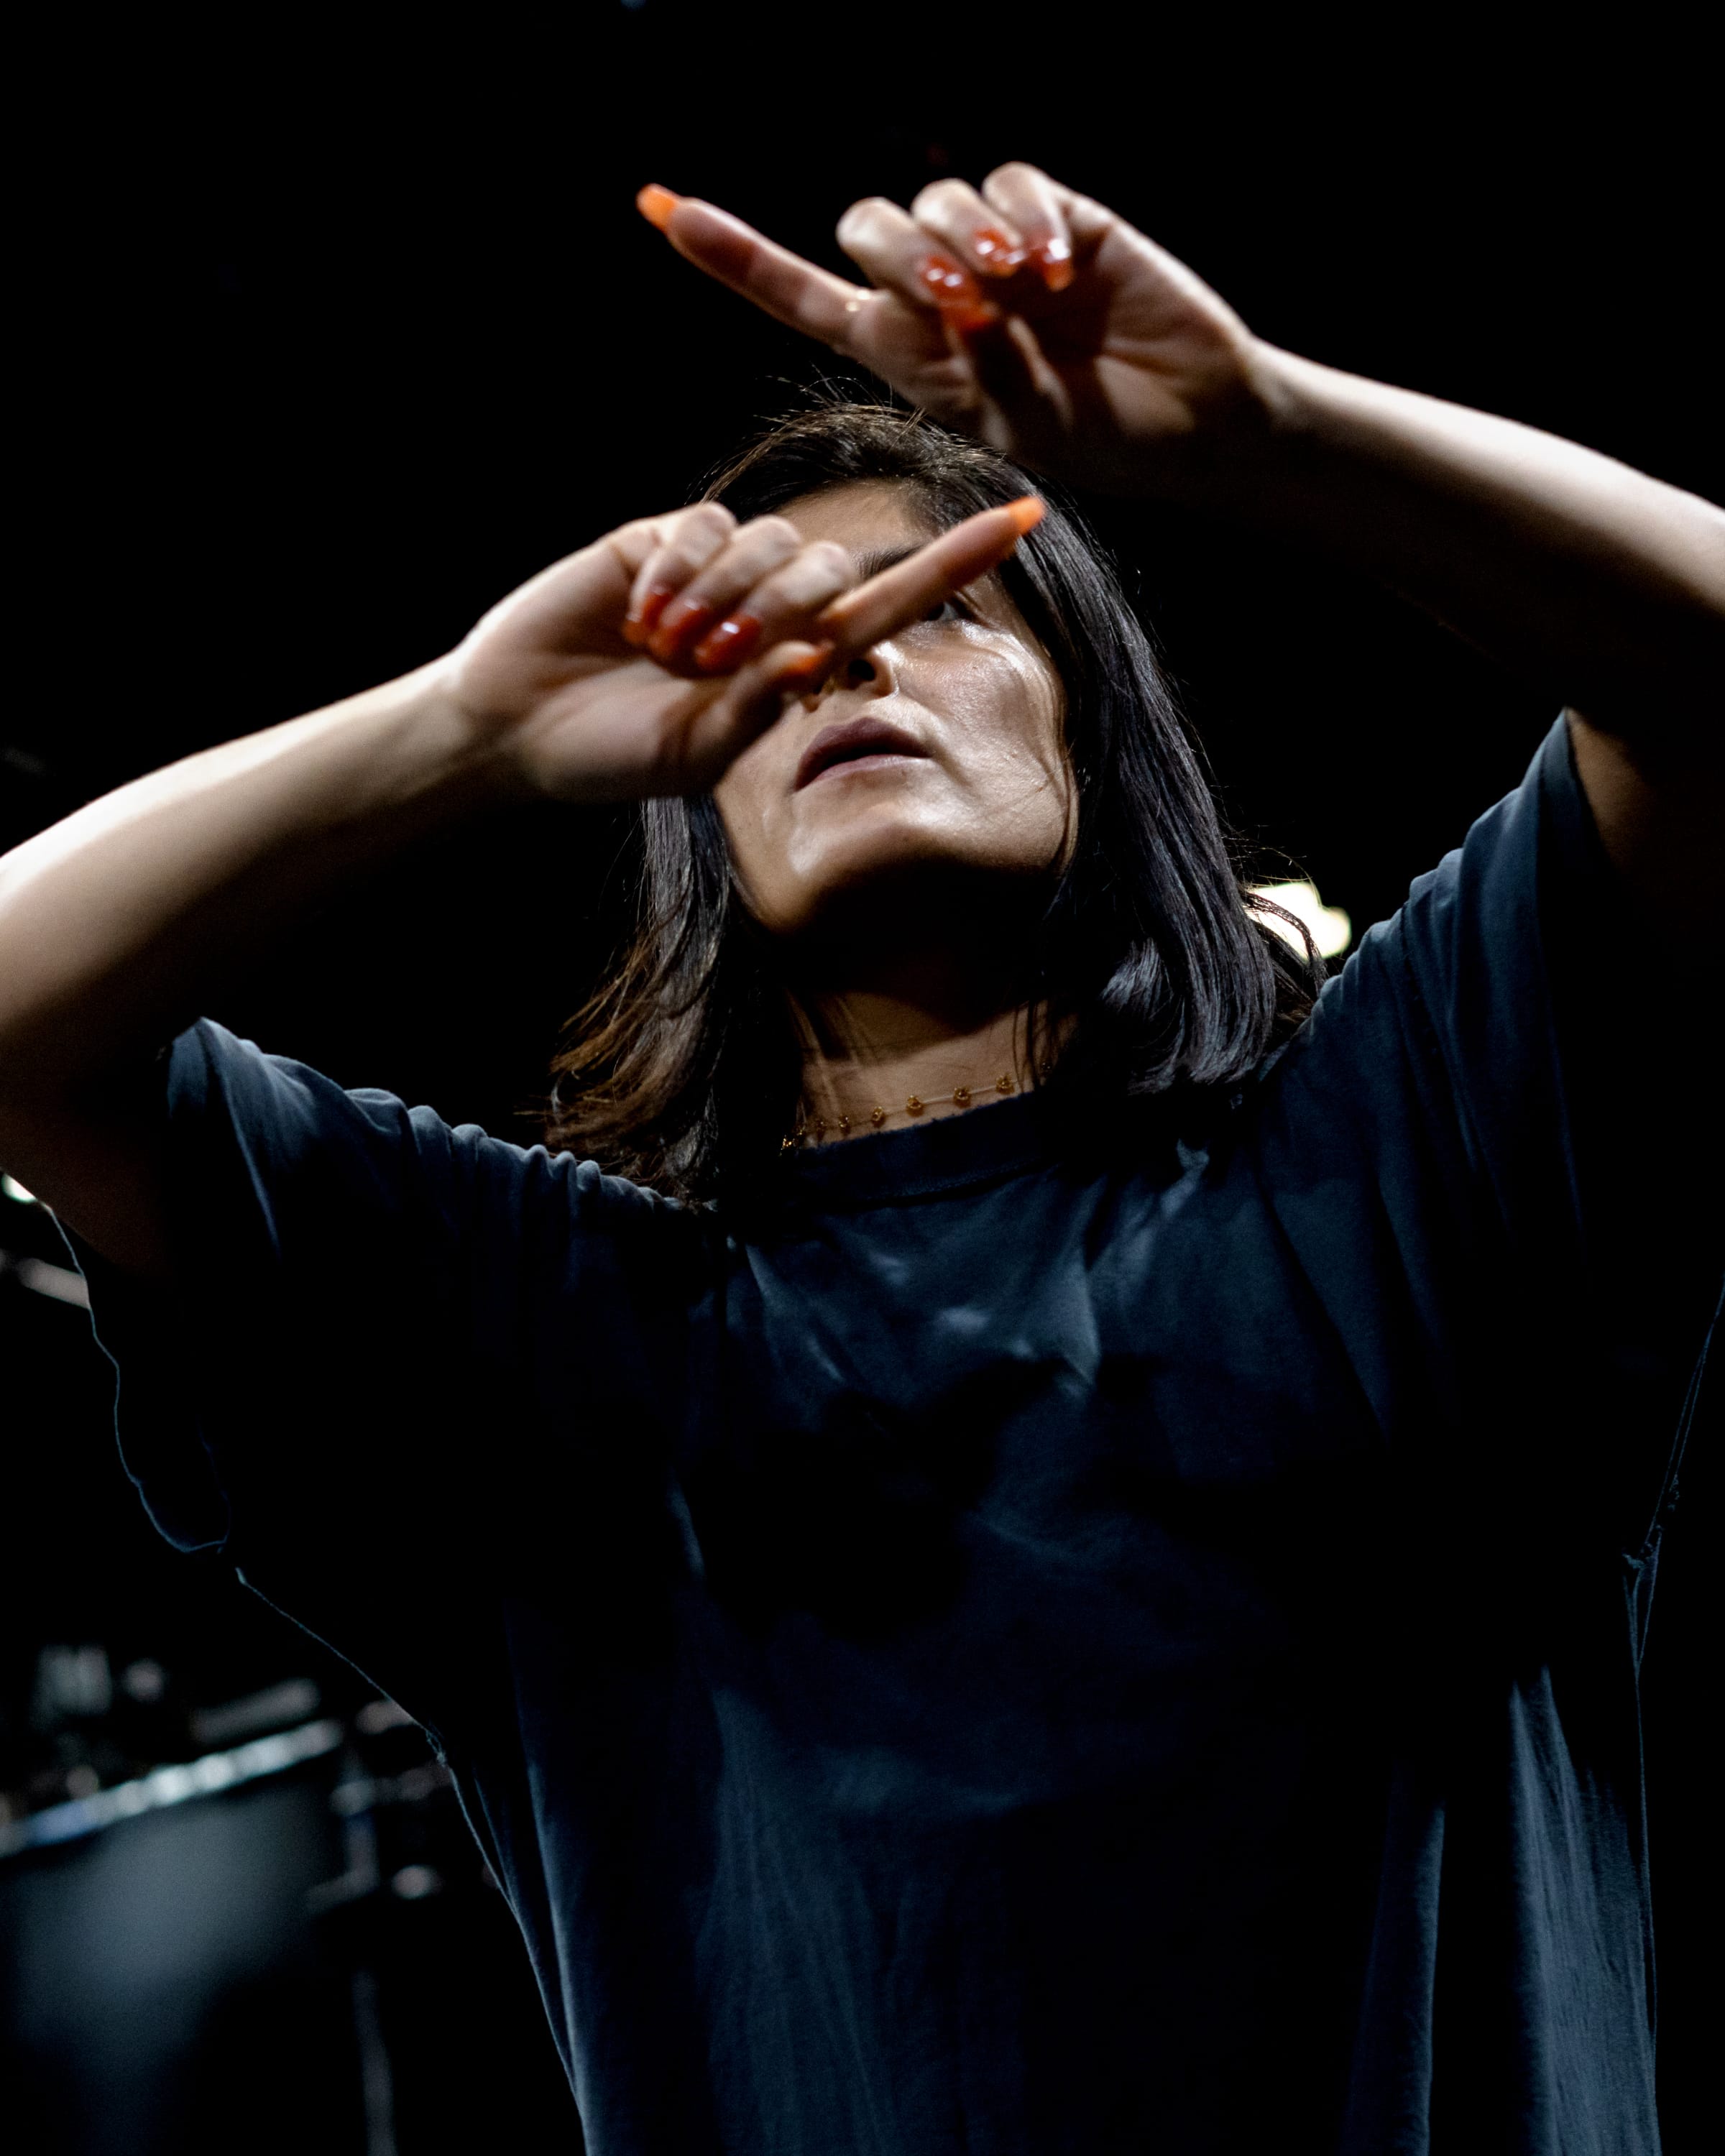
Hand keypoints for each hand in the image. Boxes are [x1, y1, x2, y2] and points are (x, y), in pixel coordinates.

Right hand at [440, 496, 1041, 801]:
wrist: (519, 728)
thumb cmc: (614, 756)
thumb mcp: (696, 754)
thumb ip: (760, 706)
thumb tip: (811, 652)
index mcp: (795, 660)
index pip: (893, 601)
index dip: (956, 561)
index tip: (1027, 516)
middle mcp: (769, 605)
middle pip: (830, 567)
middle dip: (779, 610)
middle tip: (703, 663)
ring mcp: (719, 566)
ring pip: (769, 541)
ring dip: (721, 598)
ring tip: (661, 649)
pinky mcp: (663, 536)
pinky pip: (703, 526)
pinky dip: (677, 572)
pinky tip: (637, 610)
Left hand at [639, 166, 1271, 496]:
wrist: (1184, 425)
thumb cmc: (1092, 441)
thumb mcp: (997, 419)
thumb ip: (941, 360)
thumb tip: (930, 297)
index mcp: (903, 347)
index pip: (797, 289)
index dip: (731, 252)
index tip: (657, 207)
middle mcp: (939, 290)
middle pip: (869, 224)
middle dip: (904, 258)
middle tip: (964, 311)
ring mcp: (996, 248)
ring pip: (937, 198)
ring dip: (966, 243)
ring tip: (1019, 297)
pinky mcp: (1057, 214)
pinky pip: (1012, 183)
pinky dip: (1029, 220)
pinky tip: (1062, 271)